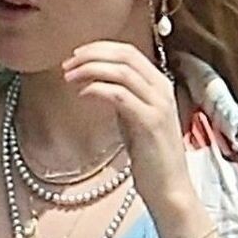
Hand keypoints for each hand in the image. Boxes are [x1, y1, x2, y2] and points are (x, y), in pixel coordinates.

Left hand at [62, 42, 194, 214]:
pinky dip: (98, 89)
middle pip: (125, 55)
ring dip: (91, 69)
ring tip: (69, 77)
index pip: (129, 52)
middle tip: (67, 63)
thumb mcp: (135, 120)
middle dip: (92, 54)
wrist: (170, 190)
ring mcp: (158, 105)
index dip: (100, 48)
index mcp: (160, 85)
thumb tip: (99, 84)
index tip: (76, 55)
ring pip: (122, 71)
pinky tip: (83, 94)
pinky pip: (120, 95)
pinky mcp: (150, 123)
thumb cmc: (151, 159)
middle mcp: (162, 89)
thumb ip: (124, 99)